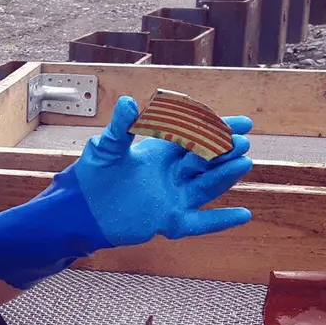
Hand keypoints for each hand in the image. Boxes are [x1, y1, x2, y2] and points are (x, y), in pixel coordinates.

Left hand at [73, 96, 252, 245]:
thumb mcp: (107, 148)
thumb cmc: (93, 175)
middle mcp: (171, 174)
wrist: (81, 209)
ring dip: (224, 177)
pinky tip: (244, 214)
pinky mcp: (169, 221)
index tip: (242, 122)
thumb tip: (129, 102)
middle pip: (204, 161)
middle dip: (224, 151)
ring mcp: (173, 198)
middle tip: (242, 142)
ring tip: (243, 164)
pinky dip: (220, 220)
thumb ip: (121, 128)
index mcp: (160, 153)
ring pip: (205, 186)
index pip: (195, 138)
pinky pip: (199, 222)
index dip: (217, 130)